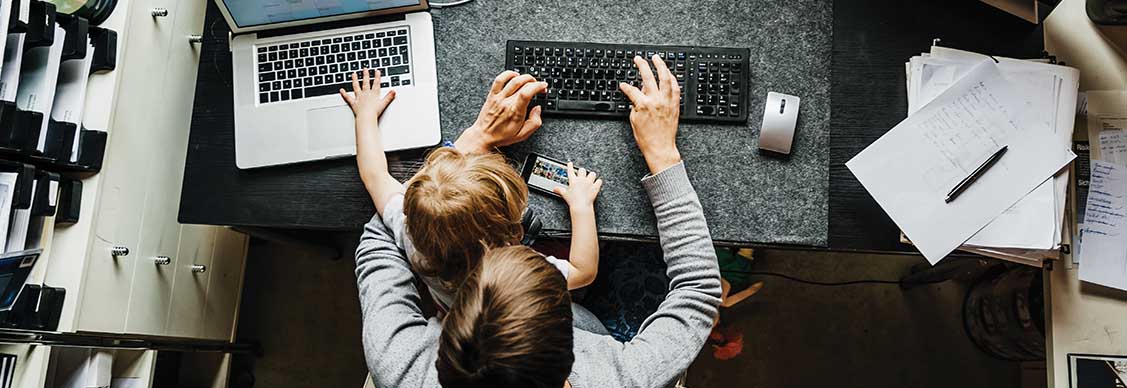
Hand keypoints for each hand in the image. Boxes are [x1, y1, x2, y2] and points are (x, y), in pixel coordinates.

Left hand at [339, 69, 395, 130]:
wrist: (366, 117)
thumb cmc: (374, 112)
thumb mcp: (384, 104)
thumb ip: (389, 97)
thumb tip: (394, 91)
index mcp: (373, 94)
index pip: (376, 83)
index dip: (377, 77)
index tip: (377, 71)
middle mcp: (366, 94)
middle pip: (365, 82)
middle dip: (365, 75)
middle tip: (365, 69)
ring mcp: (359, 97)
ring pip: (356, 87)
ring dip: (355, 80)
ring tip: (354, 74)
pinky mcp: (354, 103)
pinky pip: (348, 97)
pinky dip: (344, 94)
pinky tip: (341, 90)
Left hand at [454, 71, 546, 153]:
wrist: (483, 136)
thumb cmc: (502, 136)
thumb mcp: (522, 135)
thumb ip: (534, 122)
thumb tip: (538, 109)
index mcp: (515, 112)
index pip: (527, 93)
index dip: (537, 86)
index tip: (543, 86)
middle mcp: (506, 103)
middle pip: (522, 84)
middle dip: (535, 82)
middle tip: (539, 86)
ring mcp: (498, 97)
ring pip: (512, 79)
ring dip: (524, 77)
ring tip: (530, 81)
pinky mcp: (492, 95)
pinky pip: (499, 79)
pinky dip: (508, 74)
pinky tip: (515, 75)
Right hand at [553, 162, 603, 210]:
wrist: (581, 205)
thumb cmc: (573, 200)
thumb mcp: (564, 195)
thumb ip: (559, 190)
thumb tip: (555, 189)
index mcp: (573, 181)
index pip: (570, 171)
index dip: (570, 166)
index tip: (570, 163)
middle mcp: (581, 179)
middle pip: (582, 170)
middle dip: (582, 172)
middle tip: (582, 175)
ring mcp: (589, 182)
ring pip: (592, 174)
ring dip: (591, 176)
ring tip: (590, 179)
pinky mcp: (595, 187)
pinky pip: (599, 181)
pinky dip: (598, 182)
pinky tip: (597, 183)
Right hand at [619, 55, 682, 173]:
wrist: (660, 148)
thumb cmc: (647, 138)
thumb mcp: (634, 120)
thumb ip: (635, 105)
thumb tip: (636, 96)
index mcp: (643, 105)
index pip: (632, 90)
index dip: (625, 86)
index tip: (623, 85)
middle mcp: (656, 100)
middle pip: (648, 77)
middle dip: (642, 65)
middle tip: (638, 59)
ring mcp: (667, 101)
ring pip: (665, 78)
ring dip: (660, 66)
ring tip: (656, 58)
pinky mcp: (675, 105)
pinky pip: (675, 88)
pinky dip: (672, 79)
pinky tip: (669, 73)